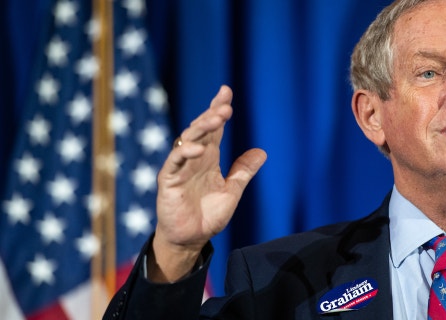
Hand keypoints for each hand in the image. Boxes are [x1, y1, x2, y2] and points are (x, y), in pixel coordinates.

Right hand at [149, 85, 266, 281]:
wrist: (191, 239)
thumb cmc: (208, 215)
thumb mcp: (232, 191)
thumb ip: (243, 171)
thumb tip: (262, 151)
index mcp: (208, 158)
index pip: (214, 129)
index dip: (218, 109)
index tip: (226, 92)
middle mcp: (194, 158)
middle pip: (201, 129)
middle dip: (212, 115)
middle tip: (226, 106)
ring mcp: (180, 167)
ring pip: (187, 140)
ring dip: (201, 128)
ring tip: (216, 119)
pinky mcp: (168, 180)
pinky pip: (174, 162)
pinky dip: (184, 152)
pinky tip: (197, 148)